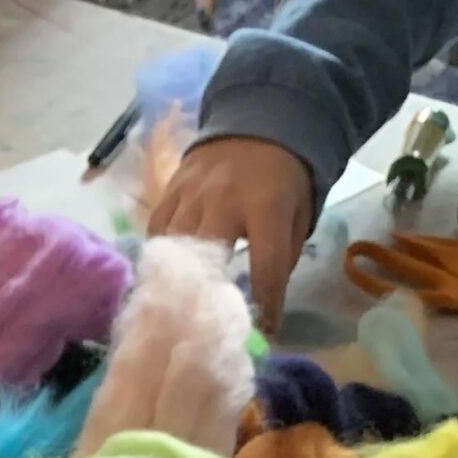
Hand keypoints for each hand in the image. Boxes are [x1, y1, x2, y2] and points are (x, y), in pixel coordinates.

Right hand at [147, 135, 315, 331]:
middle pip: (205, 257)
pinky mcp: (171, 189)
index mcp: (267, 206)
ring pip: (175, 246)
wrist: (259, 120)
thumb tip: (262, 302)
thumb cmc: (285, 176)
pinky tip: (162, 274)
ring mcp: (192, 193)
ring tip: (175, 309)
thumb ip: (283, 255)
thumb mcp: (299, 212)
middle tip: (204, 328)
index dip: (263, 305)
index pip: (264, 266)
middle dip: (205, 296)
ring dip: (176, 280)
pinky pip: (158, 229)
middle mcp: (224, 200)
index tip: (262, 337)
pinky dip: (159, 255)